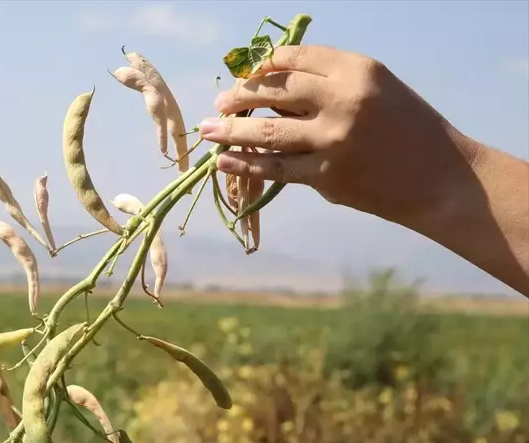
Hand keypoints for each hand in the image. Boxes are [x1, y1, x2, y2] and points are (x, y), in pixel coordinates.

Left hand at [198, 45, 479, 221]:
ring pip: (267, 133)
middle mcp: (344, 100)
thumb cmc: (407, 129)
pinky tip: (225, 161)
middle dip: (240, 97)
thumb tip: (270, 91)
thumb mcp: (375, 90)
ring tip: (207, 132)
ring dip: (230, 132)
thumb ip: (328, 85)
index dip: (263, 66)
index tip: (245, 75)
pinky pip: (276, 168)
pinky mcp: (327, 176)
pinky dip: (246, 164)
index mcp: (358, 70)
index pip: (295, 58)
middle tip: (219, 104)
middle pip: (275, 93)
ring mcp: (333, 140)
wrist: (440, 178)